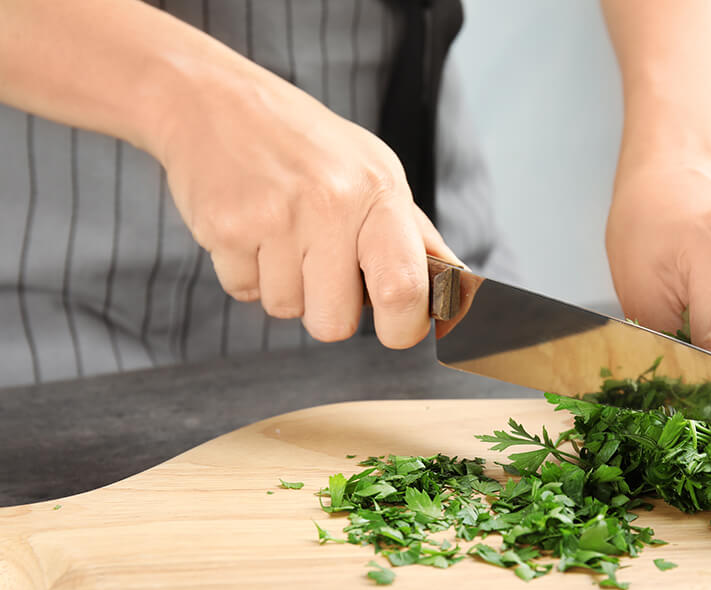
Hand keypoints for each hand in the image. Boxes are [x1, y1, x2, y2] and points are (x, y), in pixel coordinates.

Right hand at [147, 56, 458, 347]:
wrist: (213, 101)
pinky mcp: (225, 228)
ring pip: (287, 310)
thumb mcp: (375, 172)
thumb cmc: (306, 144)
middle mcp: (330, 204)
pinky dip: (247, 273)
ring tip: (281, 234)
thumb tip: (458, 292)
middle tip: (321, 264)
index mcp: (378, 192)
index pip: (403, 289)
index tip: (398, 327)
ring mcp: (274, 217)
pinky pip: (244, 293)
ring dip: (284, 286)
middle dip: (329, 309)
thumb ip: (416, 238)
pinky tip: (250, 228)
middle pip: (336, 323)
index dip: (404, 327)